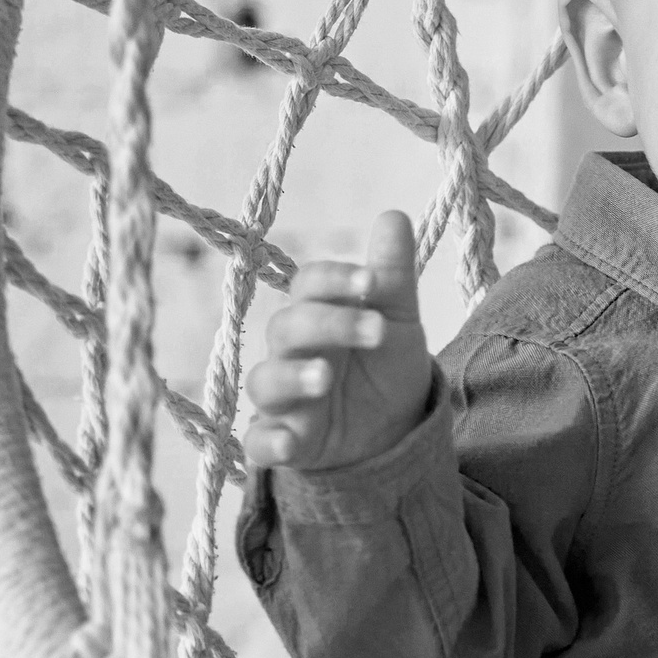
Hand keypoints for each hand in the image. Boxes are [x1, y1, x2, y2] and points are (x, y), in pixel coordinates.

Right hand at [243, 211, 431, 472]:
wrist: (395, 429)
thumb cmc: (384, 363)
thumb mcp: (399, 319)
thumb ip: (392, 275)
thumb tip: (392, 215)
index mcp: (318, 313)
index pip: (308, 285)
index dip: (335, 280)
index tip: (373, 282)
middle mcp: (292, 351)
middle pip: (288, 327)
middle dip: (330, 325)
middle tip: (376, 329)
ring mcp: (284, 398)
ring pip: (266, 381)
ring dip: (293, 377)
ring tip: (325, 378)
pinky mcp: (282, 440)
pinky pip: (258, 442)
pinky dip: (268, 442)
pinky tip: (289, 442)